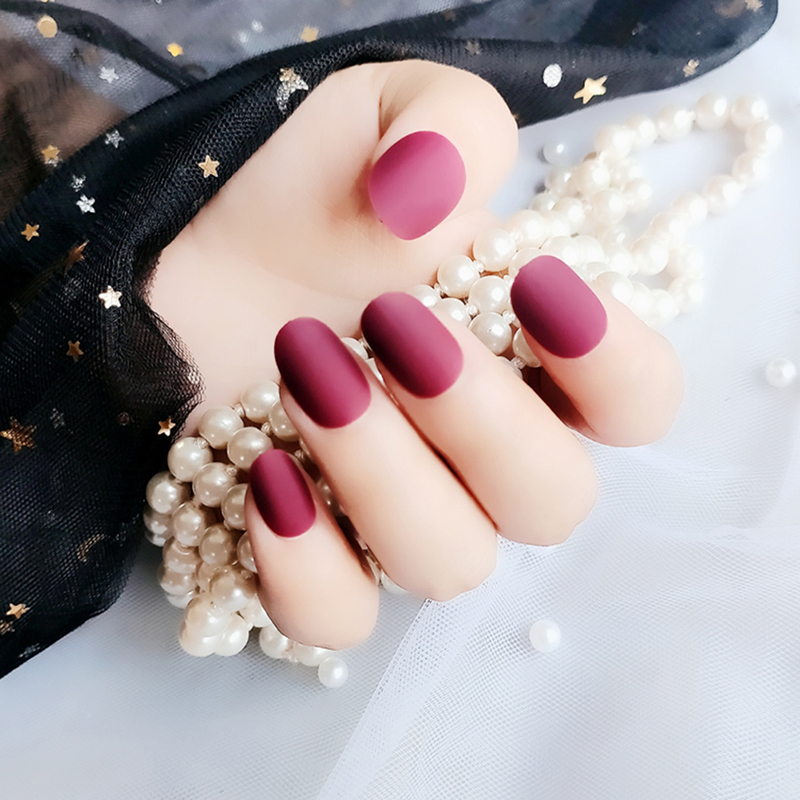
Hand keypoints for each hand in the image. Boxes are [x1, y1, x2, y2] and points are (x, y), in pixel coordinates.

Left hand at [151, 61, 682, 650]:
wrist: (196, 257)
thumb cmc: (310, 195)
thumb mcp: (382, 116)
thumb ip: (442, 128)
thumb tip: (432, 198)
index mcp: (534, 357)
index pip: (639, 404)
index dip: (615, 365)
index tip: (537, 289)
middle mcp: (485, 454)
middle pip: (552, 502)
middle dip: (478, 418)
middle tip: (390, 324)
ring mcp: (403, 513)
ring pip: (450, 563)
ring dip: (382, 470)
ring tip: (305, 372)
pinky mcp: (316, 555)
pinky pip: (337, 618)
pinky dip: (307, 566)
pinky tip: (268, 477)